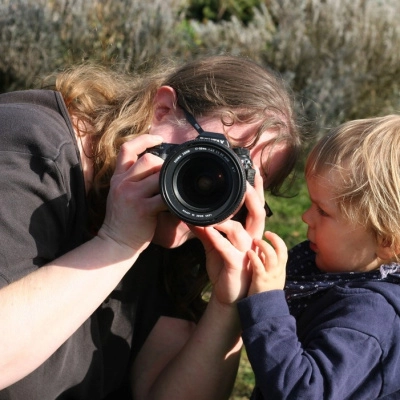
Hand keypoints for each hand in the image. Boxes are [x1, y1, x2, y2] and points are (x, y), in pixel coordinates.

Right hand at [98, 134, 167, 253]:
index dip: (144, 139)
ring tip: (172, 189)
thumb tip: (152, 168)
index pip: (127, 149)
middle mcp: (123, 183)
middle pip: (148, 160)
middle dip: (163, 165)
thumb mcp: (119, 194)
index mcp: (118, 177)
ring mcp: (132, 195)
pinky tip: (176, 202)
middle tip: (168, 176)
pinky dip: (173, 198)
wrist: (115, 242)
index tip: (158, 138)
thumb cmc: (122, 220)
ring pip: (157, 175)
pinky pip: (164, 197)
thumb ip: (130, 180)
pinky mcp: (143, 209)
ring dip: (169, 181)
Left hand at [191, 168, 266, 305]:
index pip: (256, 207)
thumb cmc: (225, 267)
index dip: (257, 191)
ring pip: (239, 230)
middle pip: (258, 213)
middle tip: (245, 182)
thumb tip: (191, 217)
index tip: (254, 174)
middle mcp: (252, 239)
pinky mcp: (236, 264)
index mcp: (249, 232)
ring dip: (225, 220)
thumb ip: (206, 230)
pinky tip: (207, 230)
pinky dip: (216, 238)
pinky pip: (227, 248)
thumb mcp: (215, 245)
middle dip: (252, 196)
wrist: (229, 295)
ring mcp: (246, 251)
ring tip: (212, 213)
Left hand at [247, 231, 287, 295]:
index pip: (283, 251)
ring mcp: (270, 276)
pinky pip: (259, 266)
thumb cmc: (263, 292)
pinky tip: (248, 252)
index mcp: (280, 269)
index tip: (269, 234)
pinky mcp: (261, 281)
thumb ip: (269, 265)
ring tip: (255, 240)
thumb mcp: (271, 277)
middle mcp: (277, 271)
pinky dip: (254, 258)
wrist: (263, 311)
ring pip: (271, 256)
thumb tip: (264, 251)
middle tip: (264, 234)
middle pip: (280, 251)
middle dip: (274, 239)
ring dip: (263, 246)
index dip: (277, 240)